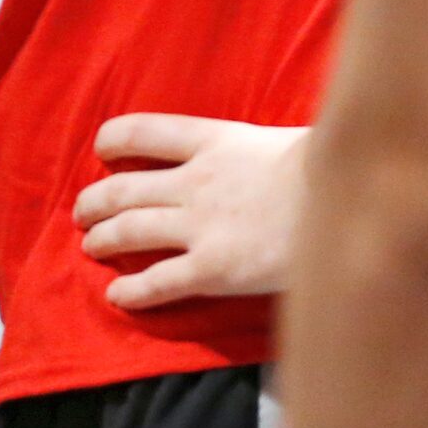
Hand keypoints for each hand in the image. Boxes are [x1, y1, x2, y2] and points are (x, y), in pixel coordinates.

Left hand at [75, 116, 308, 310]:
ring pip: (130, 230)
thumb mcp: (284, 138)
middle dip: (96, 200)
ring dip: (102, 238)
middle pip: (126, 188)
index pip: (145, 132)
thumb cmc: (328, 165)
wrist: (343, 199)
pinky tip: (117, 295)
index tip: (101, 150)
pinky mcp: (211, 270)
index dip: (115, 140)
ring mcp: (199, 226)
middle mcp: (193, 181)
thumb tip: (261, 154)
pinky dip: (131, 290)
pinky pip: (158, 282)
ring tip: (89, 245)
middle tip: (83, 212)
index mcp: (212, 140)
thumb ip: (257, 149)